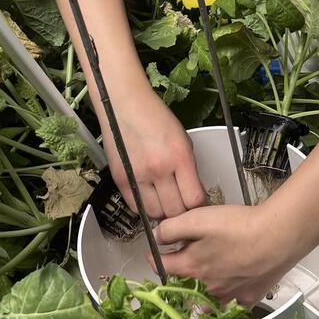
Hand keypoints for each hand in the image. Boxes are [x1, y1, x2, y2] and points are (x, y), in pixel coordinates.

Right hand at [99, 86, 205, 219]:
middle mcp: (159, 169)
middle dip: (180, 210)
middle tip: (180, 203)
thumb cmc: (155, 118)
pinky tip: (149, 196)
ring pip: (155, 213)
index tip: (196, 202)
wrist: (125, 105)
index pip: (194, 199)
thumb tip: (193, 194)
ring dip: (162, 211)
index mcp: (180, 157)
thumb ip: (189, 169)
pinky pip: (136, 207)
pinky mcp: (120, 180)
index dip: (197, 205)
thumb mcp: (183, 140)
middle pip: (175, 211)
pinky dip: (145, 206)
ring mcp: (138, 176)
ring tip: (164, 201)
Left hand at [154, 201, 300, 308]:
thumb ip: (171, 228)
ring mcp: (229, 296)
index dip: (155, 257)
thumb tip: (156, 236)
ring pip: (207, 302)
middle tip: (182, 264)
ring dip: (201, 294)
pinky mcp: (249, 298)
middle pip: (184, 287)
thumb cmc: (240, 227)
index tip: (155, 253)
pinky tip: (233, 289)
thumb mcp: (197, 218)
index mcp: (191, 267)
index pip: (162, 267)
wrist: (278, 237)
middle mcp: (206, 288)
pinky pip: (233, 305)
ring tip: (205, 282)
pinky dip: (229, 300)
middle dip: (179, 277)